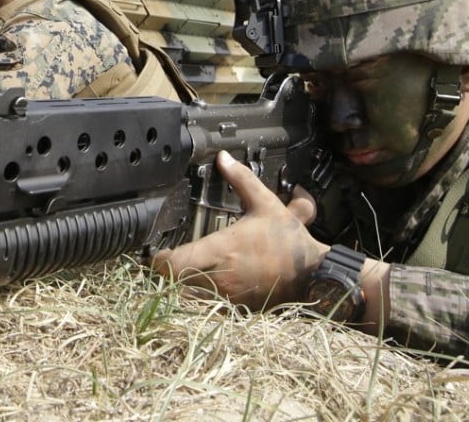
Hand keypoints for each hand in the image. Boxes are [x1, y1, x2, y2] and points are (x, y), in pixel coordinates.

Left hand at [151, 151, 328, 308]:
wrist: (312, 274)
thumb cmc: (288, 241)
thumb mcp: (266, 204)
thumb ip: (242, 180)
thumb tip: (223, 158)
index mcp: (222, 250)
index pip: (173, 263)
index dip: (159, 259)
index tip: (155, 253)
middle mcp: (219, 277)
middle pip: (174, 284)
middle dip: (164, 275)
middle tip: (160, 264)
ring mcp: (226, 298)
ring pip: (187, 301)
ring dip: (178, 291)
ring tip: (173, 279)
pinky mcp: (235, 310)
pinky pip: (205, 311)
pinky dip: (196, 304)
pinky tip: (196, 293)